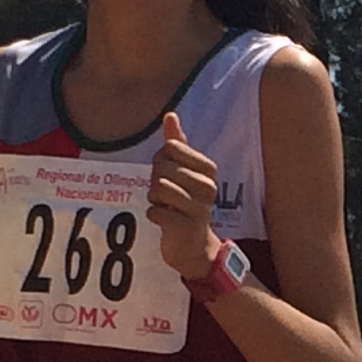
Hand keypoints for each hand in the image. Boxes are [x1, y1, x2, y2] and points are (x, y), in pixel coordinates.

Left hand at [148, 112, 234, 284]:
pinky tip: (164, 220)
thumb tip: (169, 114)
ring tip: (166, 207)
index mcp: (208, 169)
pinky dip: (153, 215)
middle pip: (162, 167)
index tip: (170, 175)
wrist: (195, 246)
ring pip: (158, 188)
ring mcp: (199, 208)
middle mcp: (208, 187)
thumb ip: (177, 143)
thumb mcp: (184, 171)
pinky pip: (155, 211)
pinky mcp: (186, 228)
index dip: (161, 160)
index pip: (170, 147)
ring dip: (154, 199)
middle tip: (166, 195)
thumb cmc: (186, 203)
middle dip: (155, 180)